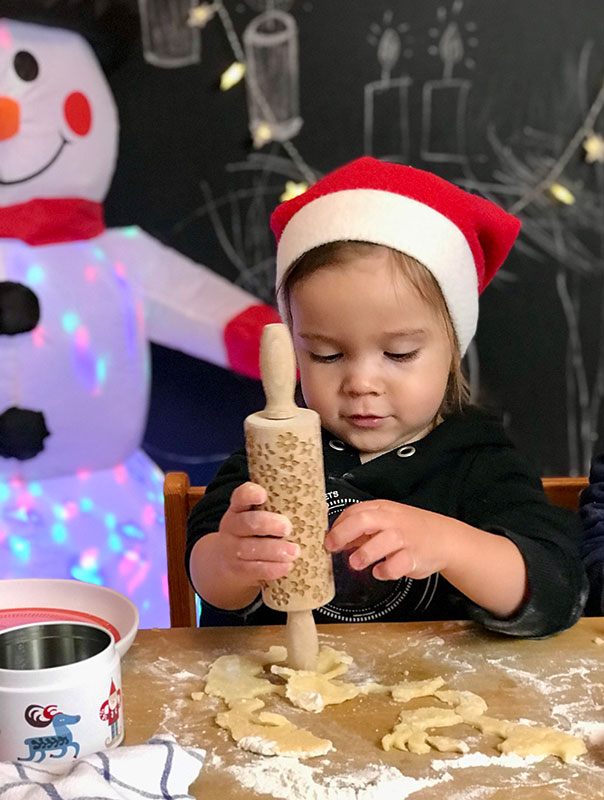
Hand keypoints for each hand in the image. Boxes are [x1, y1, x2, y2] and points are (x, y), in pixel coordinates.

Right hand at [217, 482, 299, 586]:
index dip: (250, 494)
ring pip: (250, 548)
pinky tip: (287, 566)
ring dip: (274, 550)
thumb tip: (314, 504)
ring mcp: (232, 548)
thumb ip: (277, 509)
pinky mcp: (238, 568)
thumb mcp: (256, 517)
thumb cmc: (254, 534)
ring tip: (294, 551)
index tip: (263, 495)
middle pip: (247, 522)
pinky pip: (254, 569)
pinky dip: (272, 568)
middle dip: (268, 524)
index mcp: (239, 508)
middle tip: (288, 527)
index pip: (240, 496)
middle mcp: (233, 526)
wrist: (228, 563)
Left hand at [324, 500, 456, 580]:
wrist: (444, 538)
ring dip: (365, 553)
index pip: (354, 511)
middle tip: (332, 546)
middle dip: (344, 533)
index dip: (337, 525)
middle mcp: (392, 520)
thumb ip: (361, 529)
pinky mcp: (415, 556)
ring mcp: (405, 538)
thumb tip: (335, 539)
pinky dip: (386, 569)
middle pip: (365, 519)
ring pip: (383, 540)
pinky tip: (379, 571)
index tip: (328, 539)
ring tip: (355, 563)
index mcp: (382, 509)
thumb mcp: (385, 522)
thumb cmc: (411, 530)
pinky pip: (398, 563)